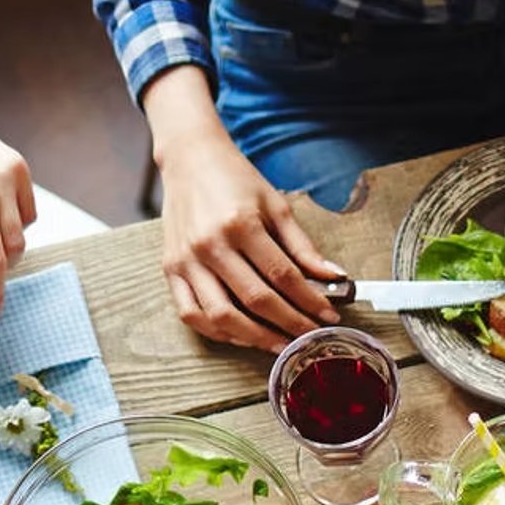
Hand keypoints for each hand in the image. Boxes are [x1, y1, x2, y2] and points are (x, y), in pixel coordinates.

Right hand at [157, 134, 342, 352]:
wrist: (189, 159)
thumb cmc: (235, 180)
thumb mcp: (275, 205)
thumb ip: (302, 245)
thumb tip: (334, 277)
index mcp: (240, 224)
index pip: (282, 275)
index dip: (310, 301)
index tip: (329, 316)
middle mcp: (210, 244)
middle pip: (255, 300)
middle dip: (289, 324)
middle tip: (309, 338)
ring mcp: (186, 260)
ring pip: (221, 316)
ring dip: (255, 338)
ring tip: (279, 345)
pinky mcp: (170, 269)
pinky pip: (191, 313)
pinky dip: (217, 331)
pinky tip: (241, 335)